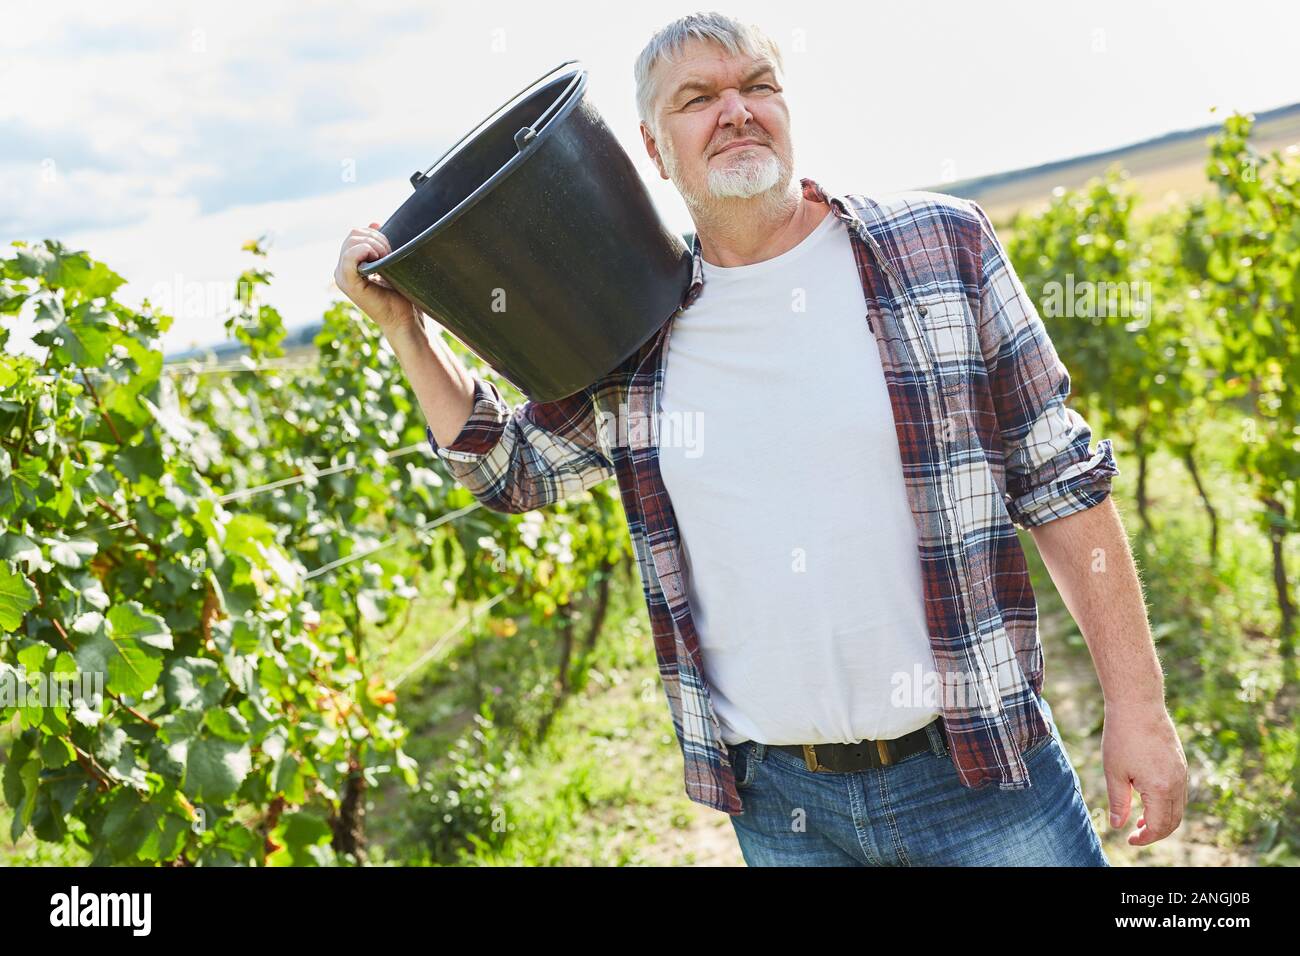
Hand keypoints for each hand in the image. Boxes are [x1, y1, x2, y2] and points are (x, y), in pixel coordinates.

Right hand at [334, 223, 419, 335]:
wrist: (405, 319)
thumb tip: (374, 223)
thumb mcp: (389, 262)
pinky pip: (350, 256)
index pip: (356, 234)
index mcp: (349, 264)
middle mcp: (341, 270)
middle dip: (376, 239)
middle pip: (354, 234)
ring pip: (353, 241)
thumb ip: (379, 244)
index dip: (375, 235)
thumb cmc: (401, 295)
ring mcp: (342, 277)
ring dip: (374, 245)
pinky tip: (379, 259)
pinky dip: (365, 251)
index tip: (391, 249)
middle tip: (391, 255)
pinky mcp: (348, 283)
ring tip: (387, 259)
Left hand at [1101, 700, 1188, 845]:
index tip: (1130, 840)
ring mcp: (1182, 773)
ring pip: (1178, 808)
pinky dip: (1167, 804)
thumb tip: (1118, 826)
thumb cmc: (1122, 736)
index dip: (1145, 838)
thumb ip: (1118, 802)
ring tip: (1140, 821)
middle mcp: (1177, 783)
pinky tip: (1148, 800)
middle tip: (1135, 835)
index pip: (1158, 826)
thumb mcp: (1114, 772)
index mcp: (1161, 788)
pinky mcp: (1181, 764)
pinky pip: (1179, 793)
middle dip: (1155, 832)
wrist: (1138, 704)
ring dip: (1162, 819)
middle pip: (1173, 821)